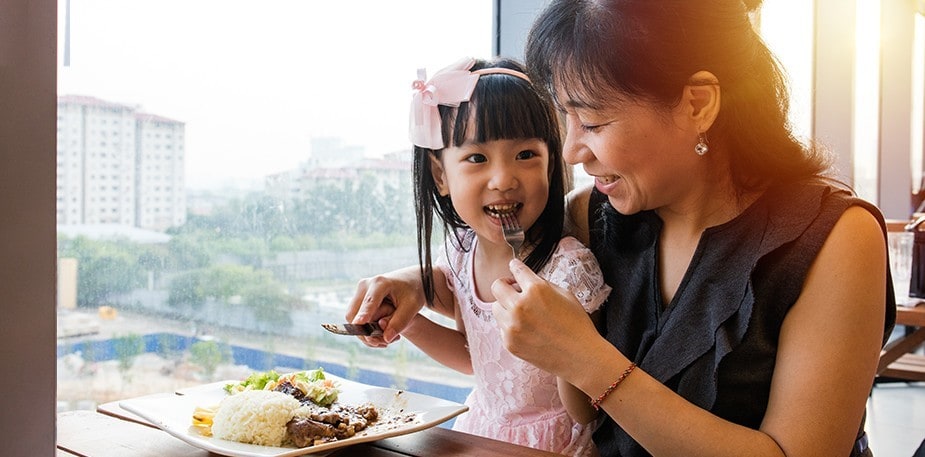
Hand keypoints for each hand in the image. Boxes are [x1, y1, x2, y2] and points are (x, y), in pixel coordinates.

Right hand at [346, 266, 425, 345]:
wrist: (411, 279)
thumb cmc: (413, 291)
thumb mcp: (412, 307)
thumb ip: (400, 322)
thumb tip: (386, 339)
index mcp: (380, 283)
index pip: (368, 304)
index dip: (363, 317)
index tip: (360, 328)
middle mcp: (365, 285)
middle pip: (354, 314)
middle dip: (364, 332)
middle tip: (383, 344)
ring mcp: (360, 290)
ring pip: (352, 317)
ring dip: (364, 331)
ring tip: (384, 340)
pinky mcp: (360, 297)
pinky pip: (355, 316)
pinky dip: (364, 327)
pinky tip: (379, 333)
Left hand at [491, 258, 598, 377]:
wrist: (580, 357)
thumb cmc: (577, 324)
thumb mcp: (565, 294)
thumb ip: (542, 284)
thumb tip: (524, 281)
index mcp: (536, 289)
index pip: (516, 269)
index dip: (515, 266)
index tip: (513, 266)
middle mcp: (520, 305)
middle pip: (497, 286)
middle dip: (505, 285)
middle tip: (513, 289)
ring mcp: (512, 326)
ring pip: (495, 307)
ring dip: (506, 306)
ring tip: (522, 312)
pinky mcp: (509, 342)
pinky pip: (501, 327)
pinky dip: (510, 325)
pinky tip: (527, 329)